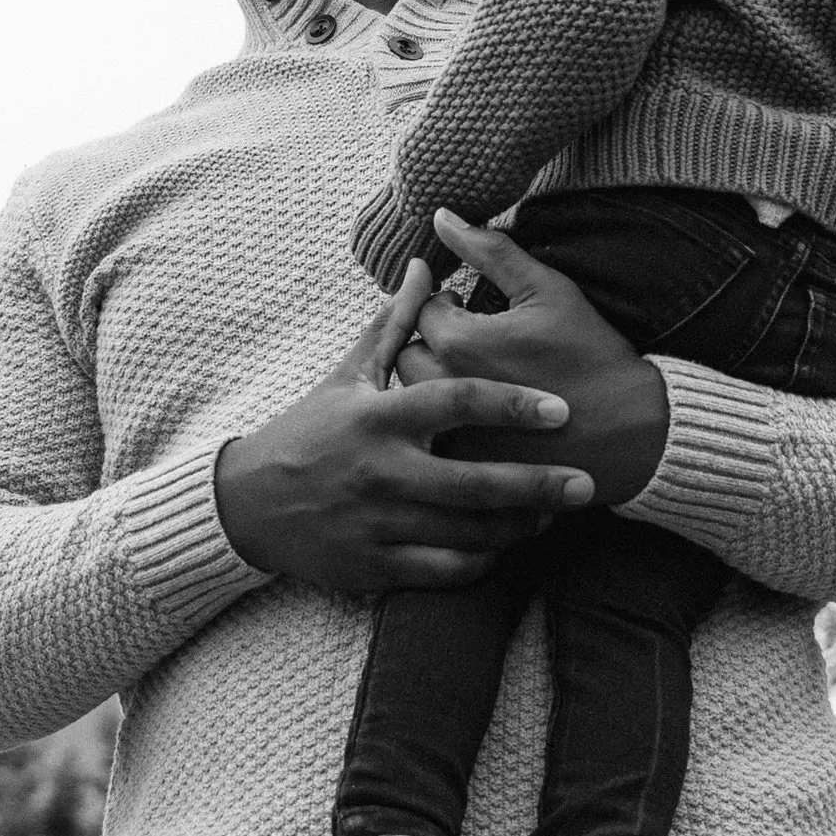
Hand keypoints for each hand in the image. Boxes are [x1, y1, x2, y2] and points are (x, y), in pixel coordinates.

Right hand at [213, 271, 594, 594]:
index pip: (457, 403)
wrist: (248, 503)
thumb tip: (426, 264)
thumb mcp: (348, 374)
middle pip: (476, 481)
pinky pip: (445, 571)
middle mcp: (383, 471)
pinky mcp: (376, 567)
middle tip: (587, 483)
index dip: (512, 404)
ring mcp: (380, 522)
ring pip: (468, 533)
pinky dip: (483, 561)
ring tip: (554, 515)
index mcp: (379, 417)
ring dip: (519, 526)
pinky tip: (506, 545)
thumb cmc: (309, 429)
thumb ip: (395, 323)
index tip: (561, 409)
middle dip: (538, 484)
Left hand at [393, 210, 670, 509]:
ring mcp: (455, 439)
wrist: (635, 435)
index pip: (422, 311)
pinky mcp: (469, 474)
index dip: (449, 306)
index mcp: (461, 344)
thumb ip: (489, 250)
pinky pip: (437, 444)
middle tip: (473, 346)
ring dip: (436, 387)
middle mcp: (448, 393)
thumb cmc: (592, 355)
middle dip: (433, 347)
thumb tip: (441, 215)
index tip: (474, 311)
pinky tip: (483, 421)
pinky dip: (450, 429)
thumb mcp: (546, 290)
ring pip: (417, 404)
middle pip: (407, 357)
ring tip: (476, 381)